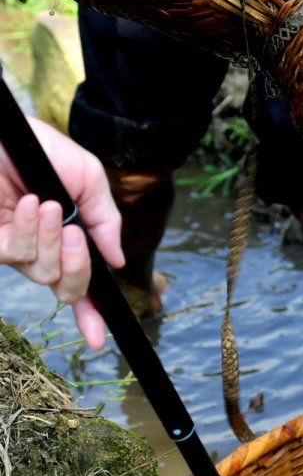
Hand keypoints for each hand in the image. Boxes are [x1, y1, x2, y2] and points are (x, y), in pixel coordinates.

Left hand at [0, 120, 122, 349]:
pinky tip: (29, 203)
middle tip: (77, 237)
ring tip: (46, 204)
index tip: (100, 339)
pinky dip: (28, 230)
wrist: (4, 136)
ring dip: (51, 240)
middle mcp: (44, 248)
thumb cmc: (39, 150)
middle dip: (78, 270)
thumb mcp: (88, 177)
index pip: (83, 282)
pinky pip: (17, 255)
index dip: (93, 314)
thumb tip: (118, 261)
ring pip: (44, 272)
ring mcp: (18, 248)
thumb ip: (106, 218)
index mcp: (70, 236)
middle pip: (67, 288)